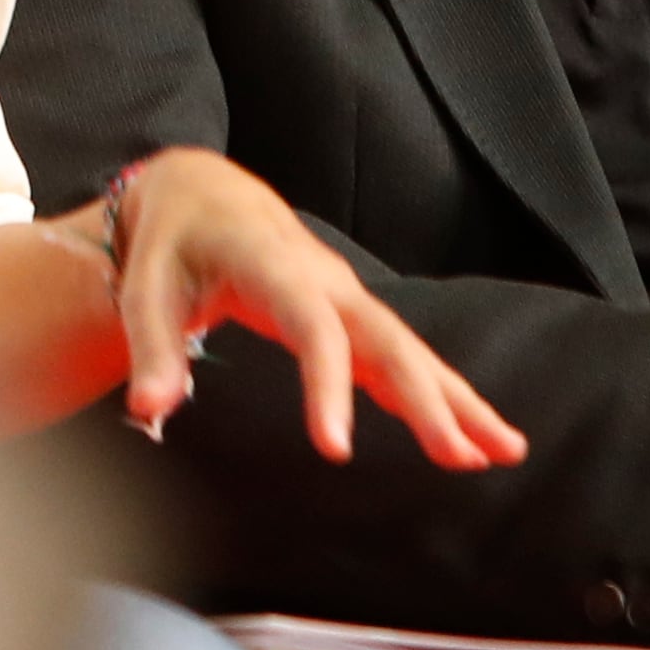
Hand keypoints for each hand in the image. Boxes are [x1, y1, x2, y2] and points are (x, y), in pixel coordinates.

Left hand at [96, 149, 525, 470]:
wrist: (205, 193)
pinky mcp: (353, 318)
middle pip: (384, 339)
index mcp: (272, 264)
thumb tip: (148, 411)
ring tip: (504, 451)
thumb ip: (150, 348)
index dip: (328, 385)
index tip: (335, 450)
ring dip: (458, 398)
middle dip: (426, 398)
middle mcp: (324, 278)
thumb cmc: (172, 241)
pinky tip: (477, 438)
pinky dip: (442, 395)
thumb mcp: (144, 287)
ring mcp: (346, 296)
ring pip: (410, 348)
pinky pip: (404, 357)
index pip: (311, 327)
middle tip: (462, 457)